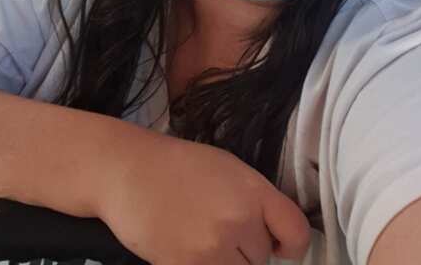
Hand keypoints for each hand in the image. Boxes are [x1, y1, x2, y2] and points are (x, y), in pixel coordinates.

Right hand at [95, 128, 310, 263]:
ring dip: (223, 261)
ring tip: (198, 238)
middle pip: (262, 257)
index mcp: (252, 191)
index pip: (297, 233)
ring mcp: (212, 247)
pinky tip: (183, 247)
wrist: (123, 170)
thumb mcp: (226, 168)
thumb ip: (256, 200)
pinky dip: (198, 264)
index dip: (291, 246)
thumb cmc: (173, 166)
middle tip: (214, 227)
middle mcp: (238, 220)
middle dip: (244, 248)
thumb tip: (275, 238)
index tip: (280, 247)